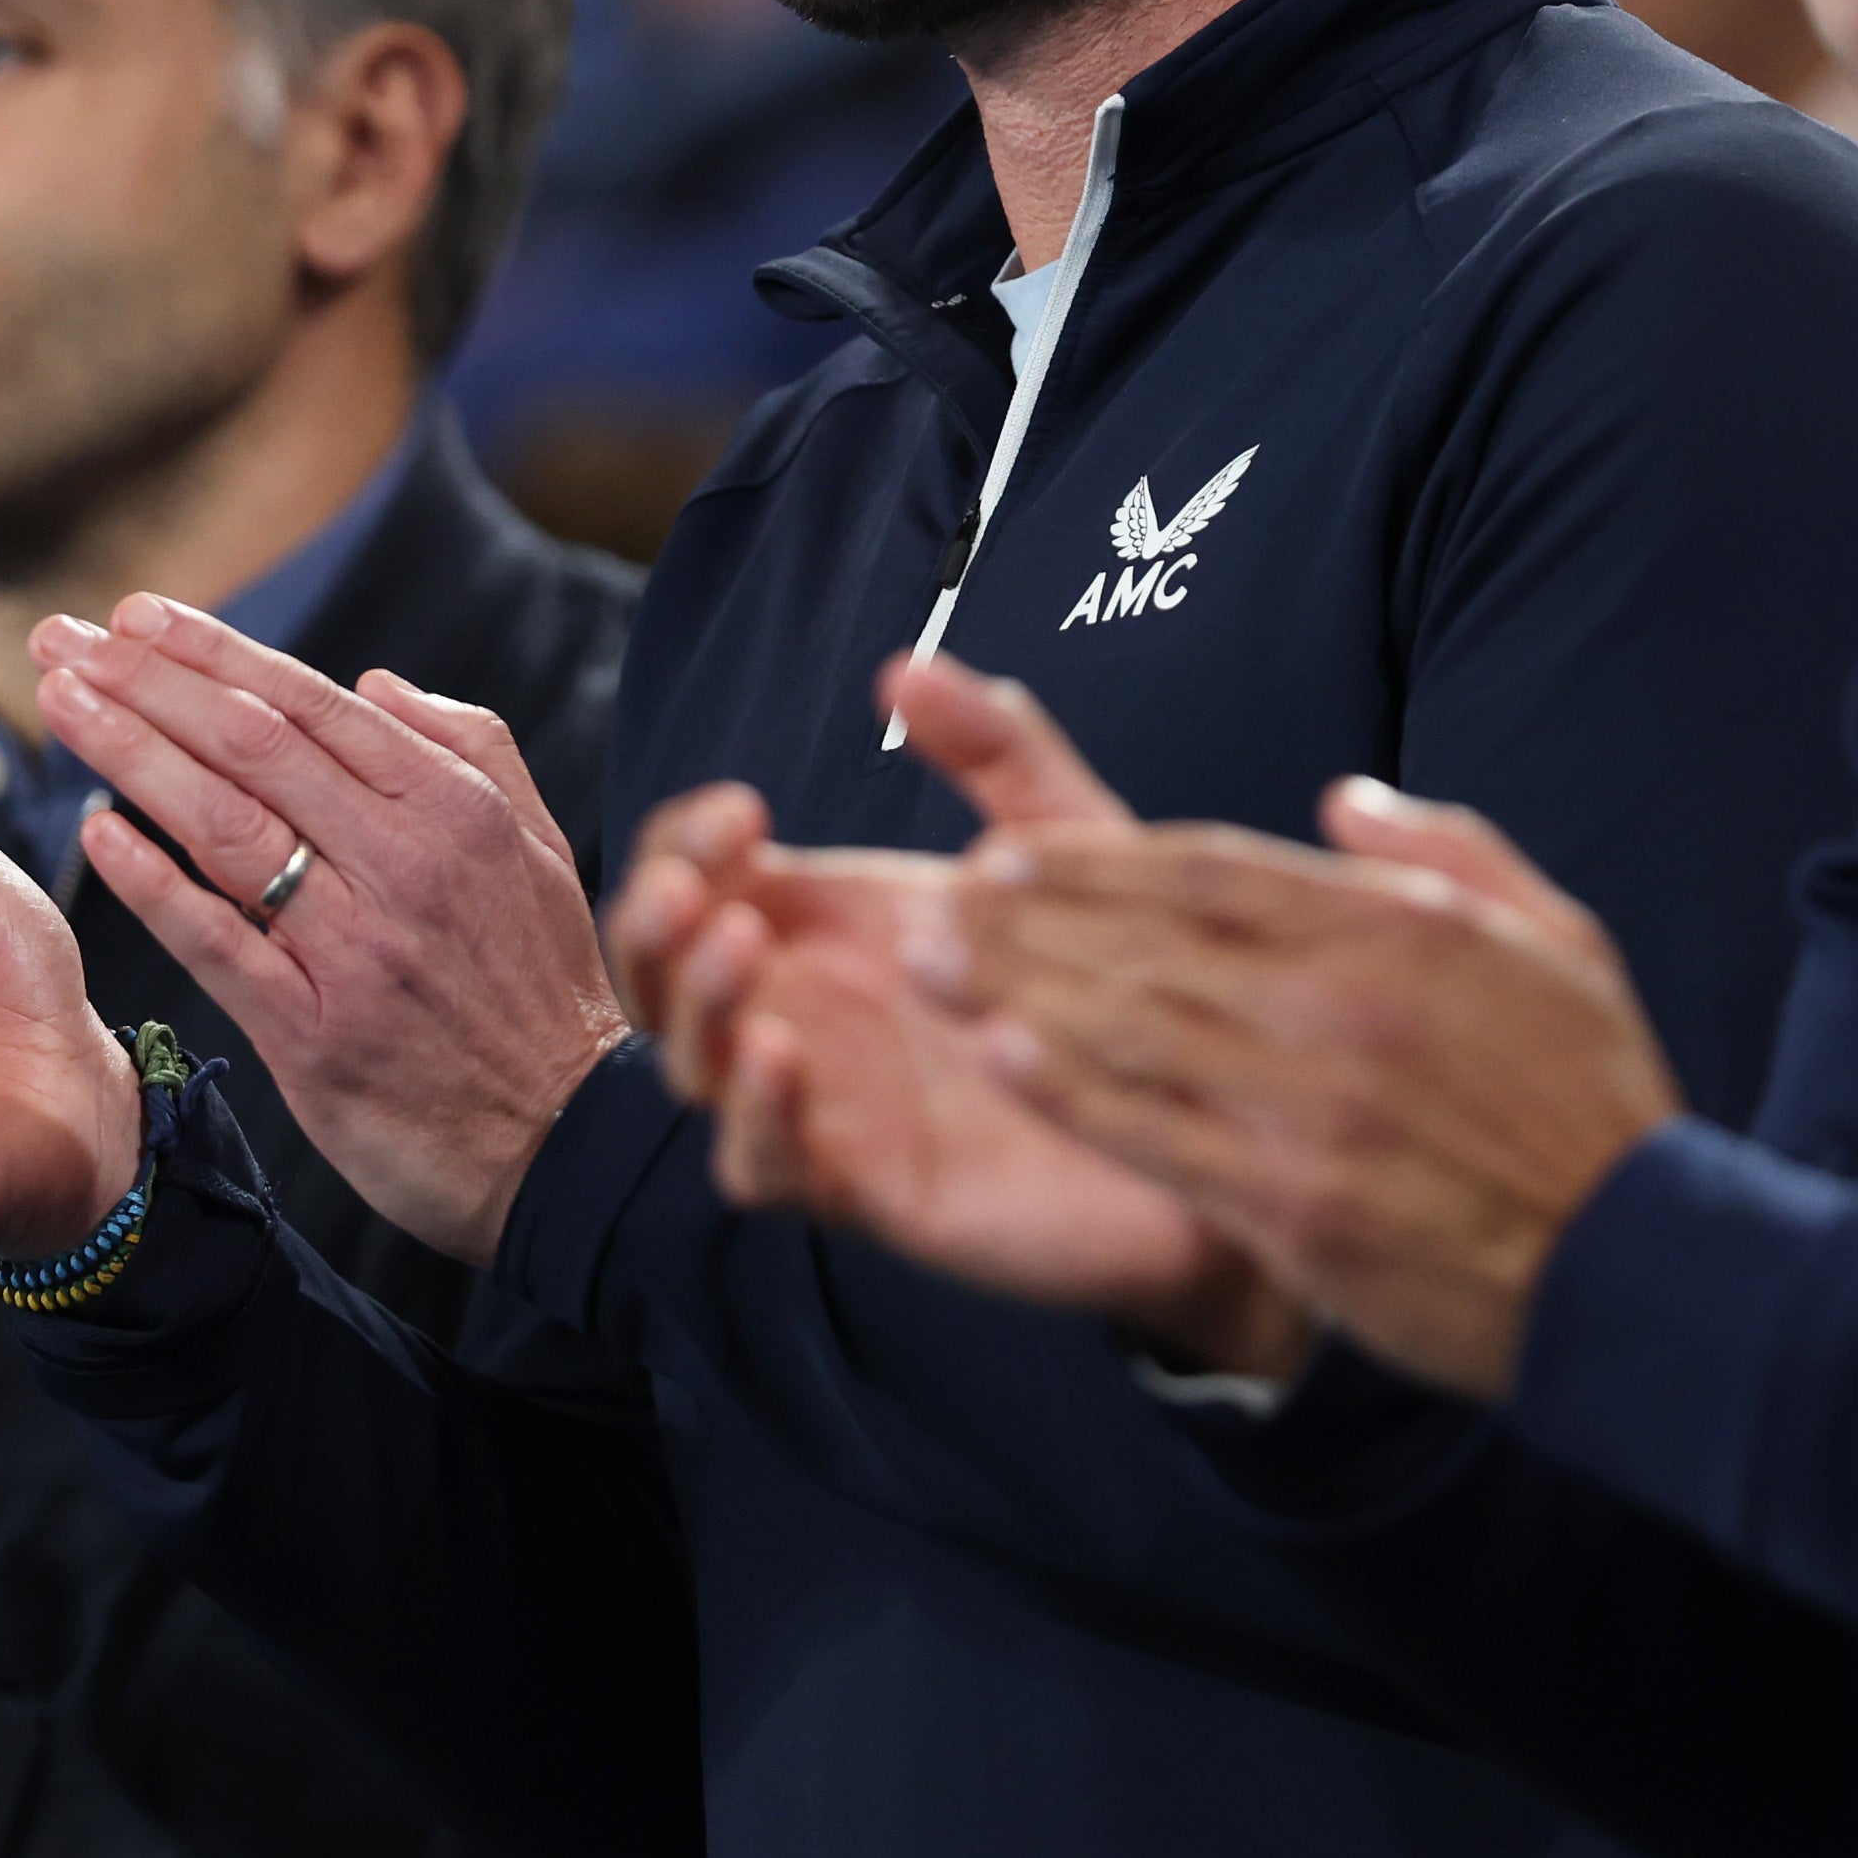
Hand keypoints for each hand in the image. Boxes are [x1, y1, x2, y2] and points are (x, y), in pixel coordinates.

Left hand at [29, 601, 624, 1264]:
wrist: (568, 1141)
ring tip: (59, 704)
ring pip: (223, 824)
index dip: (212, 653)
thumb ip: (468, 747)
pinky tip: (96, 832)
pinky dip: (152, 882)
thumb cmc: (544, 990)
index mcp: (454, 808)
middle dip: (145, 681)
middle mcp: (403, 862)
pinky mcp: (314, 1032)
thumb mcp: (538, 848)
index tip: (135, 617)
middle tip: (61, 641)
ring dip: (129, 753)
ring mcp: (355, 947)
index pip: (309, 703)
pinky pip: (216, 940)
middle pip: (249, 746)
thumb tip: (372, 682)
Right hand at [617, 655, 1287, 1362]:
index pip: (697, 876)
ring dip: (697, 1004)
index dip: (685, 841)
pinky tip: (783, 1055)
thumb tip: (904, 668)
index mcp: (831, 924)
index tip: (746, 809)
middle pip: (661, 972)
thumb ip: (996, 749)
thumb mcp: (1067, 841)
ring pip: (695, 1068)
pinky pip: (765, 1167)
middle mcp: (810, 1010)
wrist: (1207, 1118)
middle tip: (696, 883)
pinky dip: (756, 1114)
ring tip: (743, 944)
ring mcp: (827, 1103)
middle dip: (650, 919)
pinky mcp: (868, 1188)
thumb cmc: (1123, 980)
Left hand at [927, 780, 1679, 1401]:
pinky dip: (1075, 1094)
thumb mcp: (1557, 938)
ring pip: (1138, 1031)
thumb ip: (1444, 852)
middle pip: (1153, 941)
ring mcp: (1315, 1110)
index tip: (1020, 851)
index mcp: (1402, 930)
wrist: (1635, 1270)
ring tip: (932, 965)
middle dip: (1033, 917)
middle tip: (940, 899)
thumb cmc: (1591, 1104)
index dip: (1104, 859)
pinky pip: (1159, 1137)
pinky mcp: (1296, 1207)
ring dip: (1022, 992)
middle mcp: (1345, 1006)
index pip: (1218, 870)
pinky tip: (1003, 1058)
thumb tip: (1343, 800)